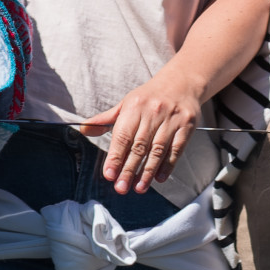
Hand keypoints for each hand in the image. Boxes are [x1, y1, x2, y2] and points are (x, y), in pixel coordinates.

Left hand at [79, 69, 204, 193]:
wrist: (181, 82)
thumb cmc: (149, 97)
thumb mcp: (125, 104)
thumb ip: (105, 119)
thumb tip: (83, 130)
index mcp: (134, 107)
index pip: (122, 135)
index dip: (115, 156)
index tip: (109, 174)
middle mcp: (152, 113)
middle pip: (139, 146)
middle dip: (129, 169)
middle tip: (121, 187)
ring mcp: (171, 120)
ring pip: (157, 150)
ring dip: (147, 171)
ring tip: (138, 187)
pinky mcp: (187, 127)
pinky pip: (176, 149)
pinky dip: (168, 165)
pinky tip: (159, 178)